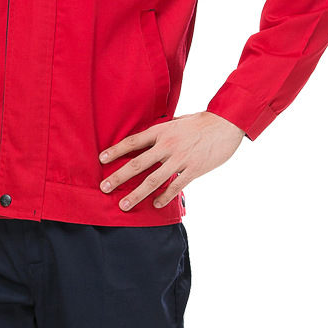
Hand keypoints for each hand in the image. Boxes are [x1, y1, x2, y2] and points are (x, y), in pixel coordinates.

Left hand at [98, 111, 245, 210]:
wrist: (226, 124)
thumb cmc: (201, 122)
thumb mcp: (178, 121)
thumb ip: (163, 132)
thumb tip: (149, 139)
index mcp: (162, 131)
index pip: (133, 142)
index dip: (116, 150)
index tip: (102, 159)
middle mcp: (167, 145)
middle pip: (137, 163)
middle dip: (119, 177)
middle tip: (104, 187)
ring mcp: (180, 159)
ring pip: (153, 180)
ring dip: (137, 194)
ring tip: (124, 205)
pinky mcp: (193, 170)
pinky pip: (175, 187)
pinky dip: (164, 197)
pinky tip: (155, 205)